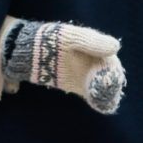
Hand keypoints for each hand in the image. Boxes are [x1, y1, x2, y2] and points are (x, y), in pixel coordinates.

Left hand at [1, 21, 125, 113]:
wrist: (26, 50)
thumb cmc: (49, 39)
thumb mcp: (71, 37)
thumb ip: (92, 41)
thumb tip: (116, 46)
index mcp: (92, 45)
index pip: (110, 59)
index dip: (114, 69)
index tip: (113, 77)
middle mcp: (90, 60)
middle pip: (108, 74)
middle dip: (111, 84)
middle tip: (109, 91)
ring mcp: (82, 72)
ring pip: (101, 85)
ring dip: (106, 93)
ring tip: (107, 99)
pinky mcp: (72, 83)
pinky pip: (89, 93)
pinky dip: (97, 99)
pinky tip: (102, 105)